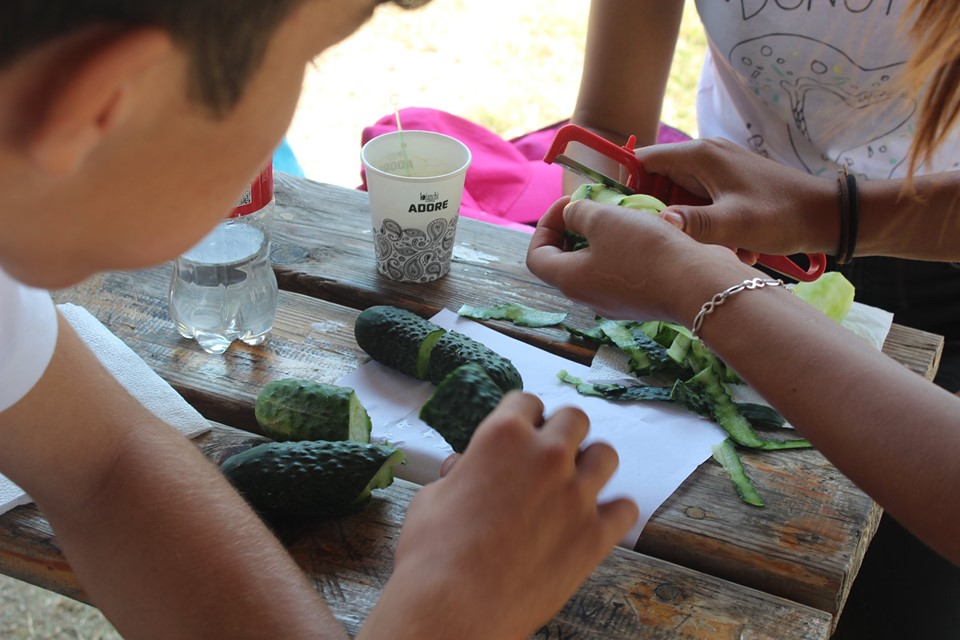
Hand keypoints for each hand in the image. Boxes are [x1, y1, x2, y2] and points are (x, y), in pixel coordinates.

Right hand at [368, 392, 637, 639]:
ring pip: (606, 455)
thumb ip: (458, 475)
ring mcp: (576, 495)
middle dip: (562, 432)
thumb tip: (463, 470)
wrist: (454, 609)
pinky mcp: (595, 535)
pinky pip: (625, 509)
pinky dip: (613, 513)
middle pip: (574, 418)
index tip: (522, 432)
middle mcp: (546, 456)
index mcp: (502, 436)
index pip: (527, 402)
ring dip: (590, 465)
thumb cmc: (433, 555)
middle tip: (549, 455)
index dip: (522, 417)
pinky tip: (595, 522)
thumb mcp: (431, 498)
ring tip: (574, 484)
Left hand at [526, 196, 754, 323]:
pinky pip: (623, 271)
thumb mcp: (604, 219)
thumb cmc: (646, 250)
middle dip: (574, 229)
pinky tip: (645, 231)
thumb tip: (573, 216)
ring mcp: (617, 302)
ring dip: (603, 237)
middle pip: (566, 261)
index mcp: (570, 281)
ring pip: (597, 265)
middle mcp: (589, 297)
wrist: (700, 284)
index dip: (546, 224)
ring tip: (622, 213)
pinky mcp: (643, 299)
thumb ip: (579, 214)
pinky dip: (625, 249)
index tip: (569, 203)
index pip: (537, 256)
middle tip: (595, 205)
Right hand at [635, 138, 838, 256]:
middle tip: (675, 241)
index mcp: (699, 156)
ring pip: (681, 198)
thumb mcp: (735, 224)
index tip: (629, 220)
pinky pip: (702, 204)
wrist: (828, 216)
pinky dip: (709, 225)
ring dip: (690, 224)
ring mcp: (719, 169)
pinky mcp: (730, 184)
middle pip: (659, 183)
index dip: (629, 188)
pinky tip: (731, 245)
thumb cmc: (782, 216)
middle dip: (664, 214)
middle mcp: (705, 156)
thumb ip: (693, 223)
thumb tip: (657, 222)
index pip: (643, 162)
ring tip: (710, 245)